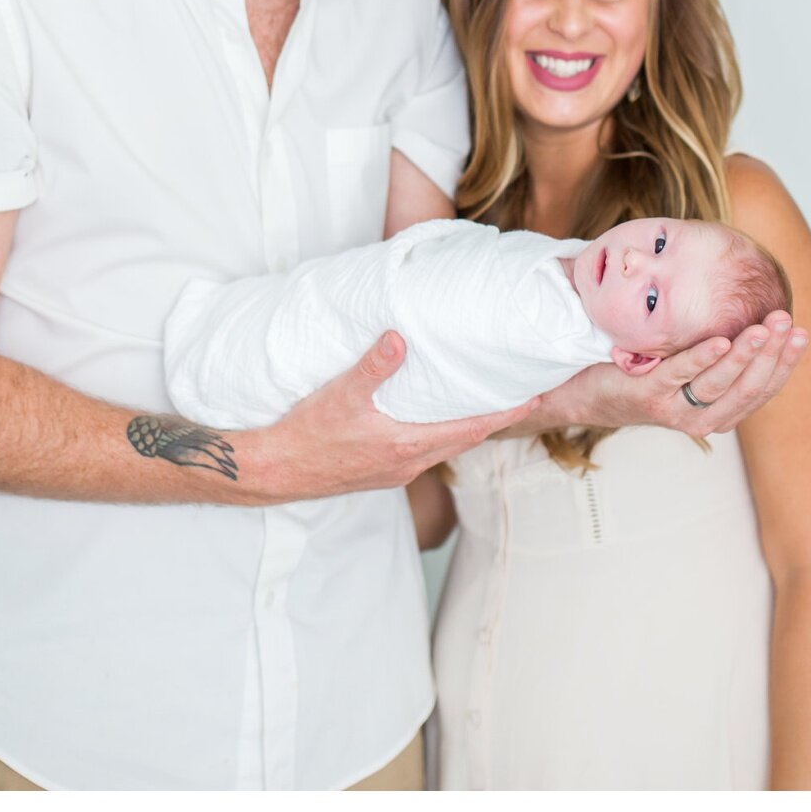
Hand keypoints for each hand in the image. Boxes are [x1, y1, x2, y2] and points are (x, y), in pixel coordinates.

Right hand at [249, 332, 539, 502]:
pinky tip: (431, 421)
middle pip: (465, 440)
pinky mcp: (381, 472)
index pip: (472, 429)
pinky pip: (423, 453)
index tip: (534, 398)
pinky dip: (440, 435)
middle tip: (520, 397)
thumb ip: (372, 367)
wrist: (276, 472)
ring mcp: (395, 472)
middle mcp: (409, 463)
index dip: (505, 414)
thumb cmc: (307, 436)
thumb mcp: (340, 395)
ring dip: (467, 428)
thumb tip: (399, 339)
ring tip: (483, 404)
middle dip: (495, 419)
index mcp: (407, 445)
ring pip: (444, 448)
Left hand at [541, 310, 808, 440]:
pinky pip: (680, 375)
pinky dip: (702, 358)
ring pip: (719, 383)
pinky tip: (721, 340)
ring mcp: (675, 410)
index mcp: (721, 411)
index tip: (802, 332)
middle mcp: (703, 419)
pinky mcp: (649, 395)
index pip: (764, 389)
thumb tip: (759, 305)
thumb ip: (723, 350)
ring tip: (763, 327)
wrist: (591, 391)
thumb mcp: (692, 364)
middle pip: (748, 387)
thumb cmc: (649, 372)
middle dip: (772, 353)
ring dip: (746, 353)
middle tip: (786, 321)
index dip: (785, 362)